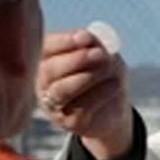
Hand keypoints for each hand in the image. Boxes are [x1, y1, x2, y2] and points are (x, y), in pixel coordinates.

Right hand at [37, 29, 133, 158]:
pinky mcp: (69, 122)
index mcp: (47, 59)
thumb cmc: (104, 73)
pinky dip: (100, 94)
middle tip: (99, 54)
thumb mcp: (103, 54)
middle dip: (75, 59)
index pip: (46, 47)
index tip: (85, 36)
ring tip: (107, 68)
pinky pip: (80, 108)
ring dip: (86, 77)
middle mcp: (44, 82)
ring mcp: (54, 104)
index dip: (63, 41)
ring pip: (62, 91)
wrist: (115, 105)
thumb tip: (87, 37)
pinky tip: (114, 85)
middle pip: (49, 70)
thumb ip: (94, 44)